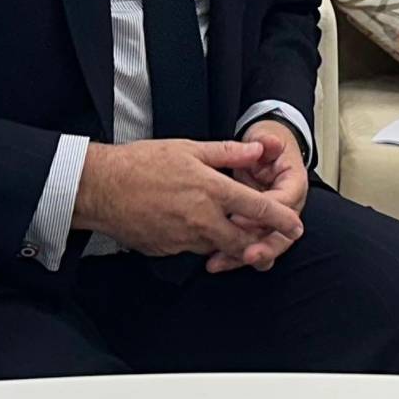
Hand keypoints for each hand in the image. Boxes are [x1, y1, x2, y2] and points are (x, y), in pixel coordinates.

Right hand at [70, 139, 303, 270]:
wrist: (102, 188)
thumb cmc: (142, 164)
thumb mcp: (189, 149)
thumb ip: (228, 153)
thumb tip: (258, 151)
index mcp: (211, 190)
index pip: (258, 209)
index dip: (282, 220)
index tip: (296, 227)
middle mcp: (202, 219)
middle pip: (243, 242)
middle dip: (261, 247)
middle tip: (271, 247)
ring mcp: (184, 239)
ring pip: (219, 248)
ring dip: (231, 246)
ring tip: (237, 237)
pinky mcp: (168, 249)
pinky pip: (194, 250)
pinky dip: (203, 244)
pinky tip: (200, 231)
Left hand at [207, 118, 310, 273]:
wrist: (266, 152)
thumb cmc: (267, 146)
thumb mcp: (266, 137)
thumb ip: (266, 141)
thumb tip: (268, 143)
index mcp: (293, 184)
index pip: (284, 202)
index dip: (264, 212)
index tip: (239, 215)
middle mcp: (288, 207)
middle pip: (282, 234)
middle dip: (265, 247)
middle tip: (246, 255)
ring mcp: (274, 221)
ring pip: (264, 245)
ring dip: (243, 257)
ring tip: (219, 263)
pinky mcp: (258, 228)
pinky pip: (249, 245)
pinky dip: (233, 255)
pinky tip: (215, 262)